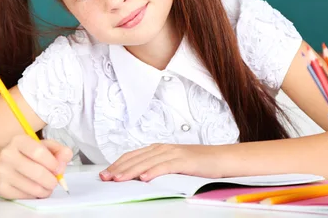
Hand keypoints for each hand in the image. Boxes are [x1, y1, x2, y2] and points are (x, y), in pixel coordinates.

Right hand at [0, 134, 71, 199]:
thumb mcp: (42, 146)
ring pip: (33, 188)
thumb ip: (57, 150)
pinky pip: (26, 196)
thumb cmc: (26, 154)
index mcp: (19, 141)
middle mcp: (7, 155)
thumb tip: (67, 155)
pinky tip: (34, 189)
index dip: (53, 163)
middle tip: (54, 181)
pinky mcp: (1, 188)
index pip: (38, 152)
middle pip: (37, 172)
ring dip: (46, 190)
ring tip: (46, 186)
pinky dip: (35, 195)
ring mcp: (2, 172)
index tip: (59, 168)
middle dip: (52, 180)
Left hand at [99, 144, 224, 181]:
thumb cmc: (198, 164)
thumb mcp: (173, 164)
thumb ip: (156, 167)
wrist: (222, 158)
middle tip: (105, 177)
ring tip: (118, 179)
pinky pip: (165, 166)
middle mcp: (163, 148)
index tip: (105, 173)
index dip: (117, 164)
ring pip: (147, 162)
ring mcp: (173, 153)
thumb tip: (138, 178)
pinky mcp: (184, 161)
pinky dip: (153, 171)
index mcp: (158, 149)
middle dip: (119, 168)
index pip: (132, 155)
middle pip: (136, 158)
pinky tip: (144, 178)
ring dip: (131, 171)